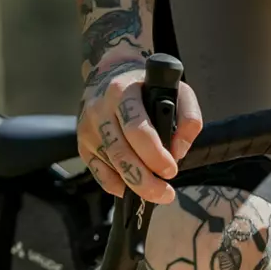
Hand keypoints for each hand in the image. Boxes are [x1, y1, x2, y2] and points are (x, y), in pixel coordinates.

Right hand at [78, 63, 202, 201]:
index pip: (136, 128)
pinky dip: (116, 185)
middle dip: (144, 180)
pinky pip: (98, 173)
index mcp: (123, 93)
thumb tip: (178, 151)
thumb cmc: (147, 87)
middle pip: (120, 152)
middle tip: (165, 194)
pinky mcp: (83, 144)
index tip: (171, 170)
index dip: (154, 154)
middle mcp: (100, 110)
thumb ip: (188, 117)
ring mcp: (88, 129)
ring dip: (134, 185)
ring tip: (156, 193)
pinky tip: (132, 189)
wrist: (109, 75)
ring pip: (110, 165)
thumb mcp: (176, 90)